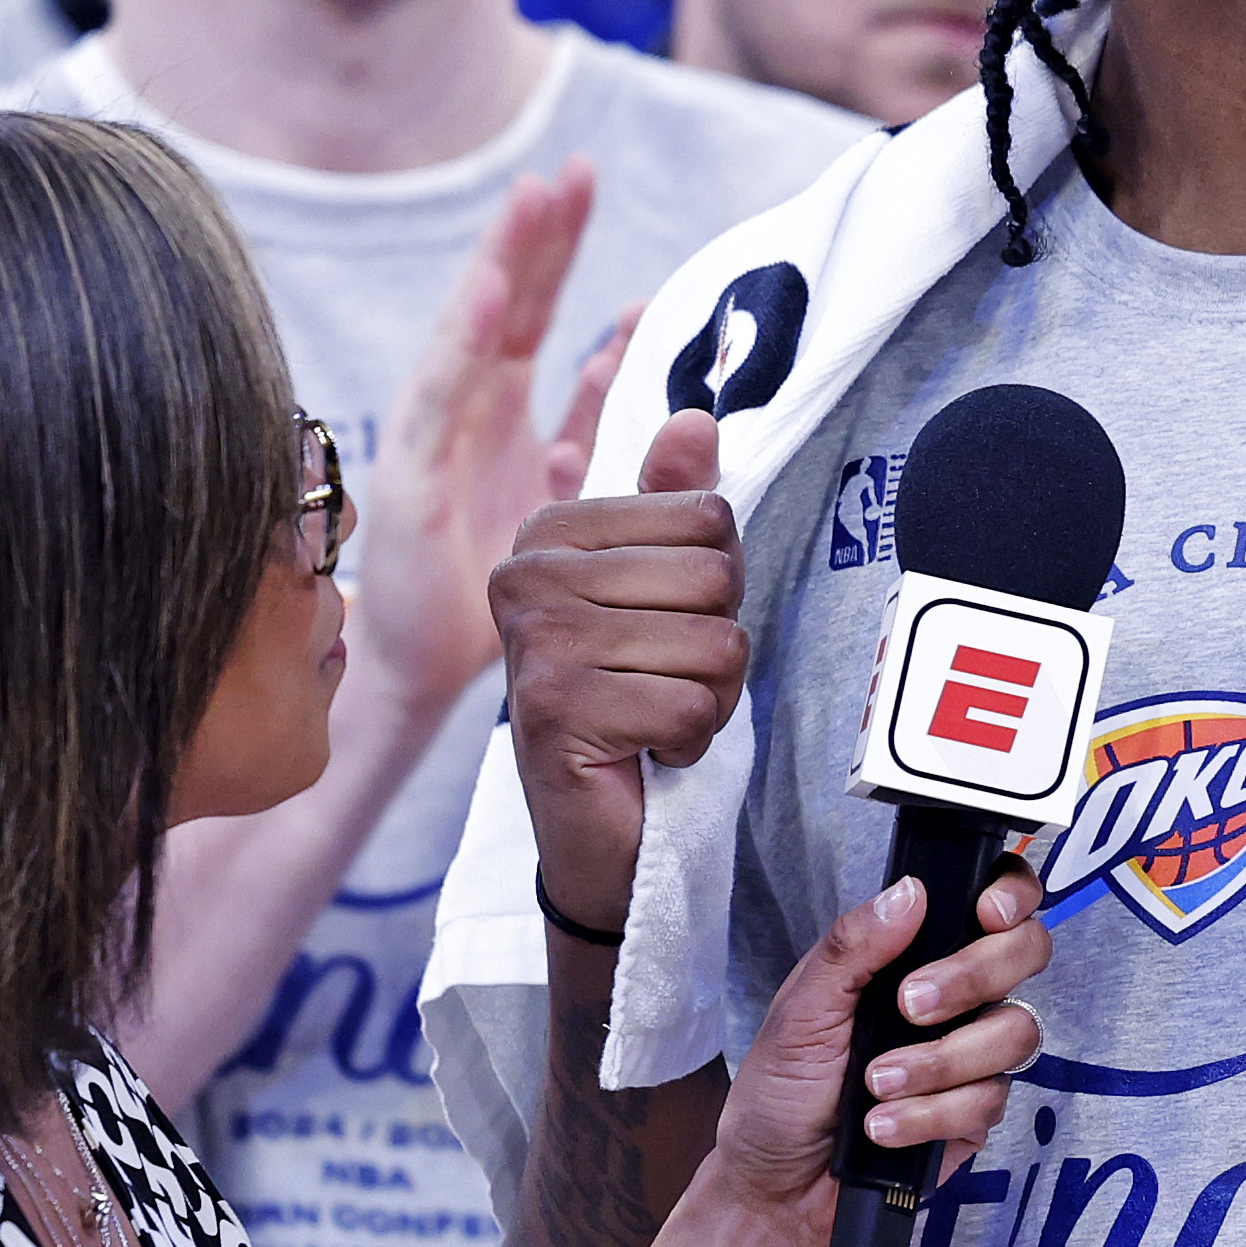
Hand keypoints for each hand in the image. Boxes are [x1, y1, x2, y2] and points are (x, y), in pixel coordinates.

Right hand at [357, 162, 610, 710]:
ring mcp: (429, 434)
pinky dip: (464, 343)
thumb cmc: (487, 577)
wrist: (427, 666)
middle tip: (571, 171)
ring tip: (530, 202)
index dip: (555, 246)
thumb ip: (592, 419)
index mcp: (497, 405)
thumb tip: (630, 345)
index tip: (585, 182)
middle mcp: (460, 407)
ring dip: (500, 266)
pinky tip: (491, 294)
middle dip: (534, 235)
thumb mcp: (563, 488)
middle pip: (501, 304)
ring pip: (468, 334)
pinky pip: (439, 397)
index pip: (530, 308)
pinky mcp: (411, 473)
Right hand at [493, 408, 745, 941]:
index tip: (663, 625)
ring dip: (710, 699)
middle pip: (716, 575)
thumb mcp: (662, 592)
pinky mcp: (557, 710)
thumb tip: (695, 417)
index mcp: (549, 530)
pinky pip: (692, 707)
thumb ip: (675, 503)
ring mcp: (536, 641)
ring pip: (714, 645)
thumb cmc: (633, 698)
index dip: (718, 585)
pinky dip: (691, 742)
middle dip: (718, 642)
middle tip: (663, 679)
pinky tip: (647, 753)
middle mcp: (527, 575)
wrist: (596, 829)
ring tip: (656, 716)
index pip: (707, 516)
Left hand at [714, 867, 1047, 1207]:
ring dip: (939, 1061)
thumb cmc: (781, 1092)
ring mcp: (972, 1057)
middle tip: (912, 1007)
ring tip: (875, 1085)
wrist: (779, 1185)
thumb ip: (851, 948)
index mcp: (913, 956)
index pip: (991, 902)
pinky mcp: (976, 1115)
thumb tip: (908, 892)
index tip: (987, 913)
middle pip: (1025, 954)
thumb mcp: (800, 1011)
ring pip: (1015, 1032)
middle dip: (974, 977)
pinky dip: (929, 1115)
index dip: (1012, 894)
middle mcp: (956, 998)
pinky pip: (988, 1101)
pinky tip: (882, 1127)